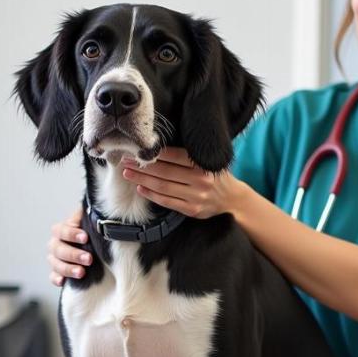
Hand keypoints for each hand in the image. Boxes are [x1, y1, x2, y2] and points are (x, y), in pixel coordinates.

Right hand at [47, 206, 91, 286]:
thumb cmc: (90, 231)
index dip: (71, 234)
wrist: (92, 244)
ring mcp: (55, 259)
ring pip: (55, 264)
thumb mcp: (89, 220)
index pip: (61, 231)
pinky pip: (52, 277)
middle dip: (73, 254)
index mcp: (61, 230)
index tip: (85, 237)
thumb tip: (94, 216)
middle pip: (58, 249)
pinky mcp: (57, 273)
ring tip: (81, 272)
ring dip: (68, 269)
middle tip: (89, 259)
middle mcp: (55, 244)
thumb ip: (88, 217)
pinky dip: (57, 279)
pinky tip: (63, 282)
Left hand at [121, 147, 239, 218]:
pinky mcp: (192, 210)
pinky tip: (140, 189)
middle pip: (164, 171)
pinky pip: (168, 202)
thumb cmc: (214, 175)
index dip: (152, 153)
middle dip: (142, 166)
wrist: (232, 198)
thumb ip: (186, 155)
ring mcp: (196, 196)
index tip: (136, 149)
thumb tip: (155, 147)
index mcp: (202, 164)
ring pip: (163, 187)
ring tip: (128, 173)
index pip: (173, 156)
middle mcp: (200, 180)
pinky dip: (152, 195)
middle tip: (125, 160)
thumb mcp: (206, 160)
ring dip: (142, 180)